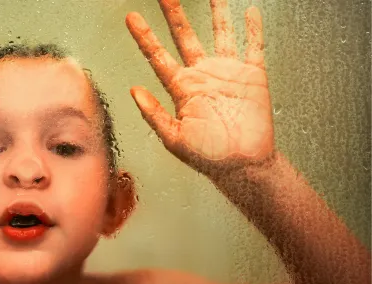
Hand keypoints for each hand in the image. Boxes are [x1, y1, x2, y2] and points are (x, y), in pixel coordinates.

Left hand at [126, 0, 274, 176]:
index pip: (158, 57)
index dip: (145, 37)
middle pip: (185, 37)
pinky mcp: (253, 77)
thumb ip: (154, 114)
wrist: (242, 166)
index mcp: (182, 89)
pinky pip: (254, 47)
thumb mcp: (175, 139)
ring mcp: (227, 74)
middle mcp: (202, 77)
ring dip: (216, 13)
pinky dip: (253, 29)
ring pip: (220, 34)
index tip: (131, 18)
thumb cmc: (208, 157)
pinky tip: (250, 12)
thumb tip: (134, 90)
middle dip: (174, 14)